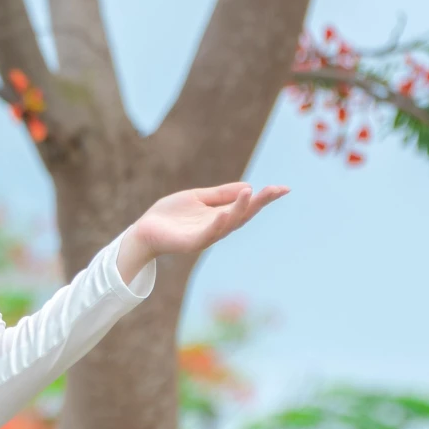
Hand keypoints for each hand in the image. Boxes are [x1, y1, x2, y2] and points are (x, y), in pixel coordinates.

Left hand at [127, 182, 288, 266]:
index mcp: (220, 216)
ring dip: (240, 209)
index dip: (265, 198)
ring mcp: (205, 236)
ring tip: (251, 193)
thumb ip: (220, 194)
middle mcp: (217, 227)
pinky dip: (217, 224)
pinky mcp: (191, 243)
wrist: (144, 230)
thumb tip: (248, 186)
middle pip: (244, 215)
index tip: (284, 188)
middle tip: (276, 190)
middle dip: (260, 203)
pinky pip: (207, 234)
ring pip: (228, 223)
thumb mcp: (197, 198)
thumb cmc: (170, 215)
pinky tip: (224, 213)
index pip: (247, 206)